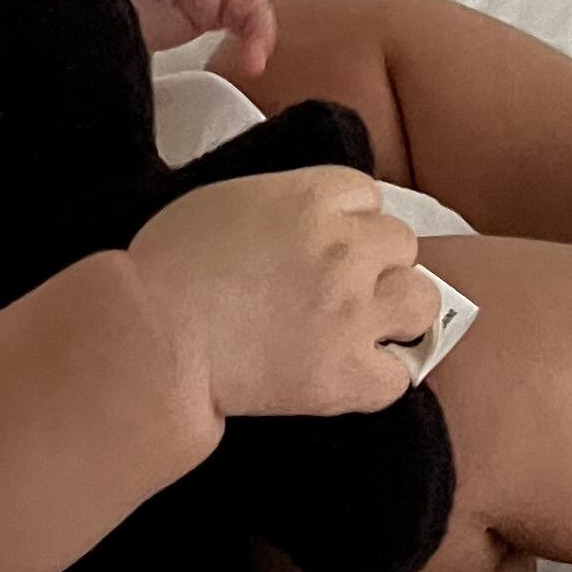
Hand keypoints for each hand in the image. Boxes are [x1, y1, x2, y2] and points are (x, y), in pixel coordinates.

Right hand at [124, 169, 438, 439]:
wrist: (150, 338)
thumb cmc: (167, 267)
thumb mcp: (226, 199)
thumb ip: (283, 200)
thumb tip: (313, 219)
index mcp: (311, 197)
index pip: (368, 195)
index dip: (349, 220)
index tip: (325, 243)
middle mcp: (344, 248)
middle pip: (401, 244)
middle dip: (373, 264)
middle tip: (334, 288)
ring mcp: (353, 312)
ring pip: (421, 301)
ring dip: (396, 313)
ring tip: (360, 329)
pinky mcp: (350, 373)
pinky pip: (401, 373)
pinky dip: (378, 376)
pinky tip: (344, 373)